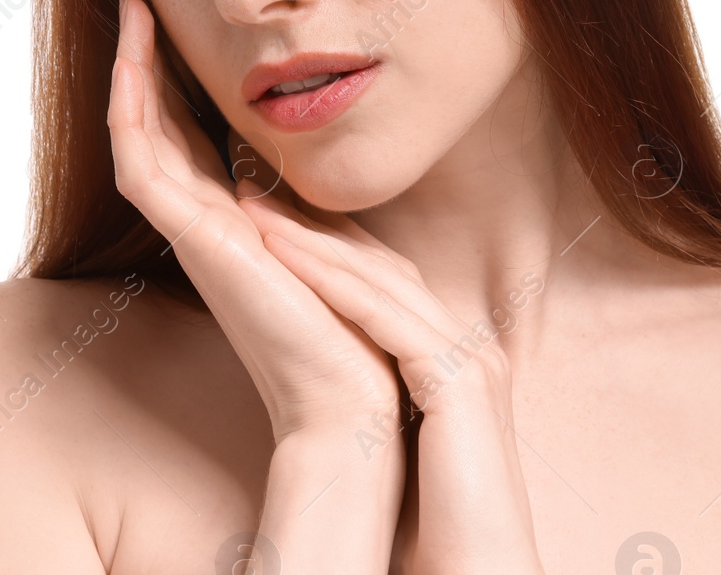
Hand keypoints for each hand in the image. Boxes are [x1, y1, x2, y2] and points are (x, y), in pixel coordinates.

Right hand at [107, 0, 404, 443]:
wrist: (354, 397)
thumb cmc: (356, 325)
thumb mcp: (338, 239)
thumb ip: (315, 200)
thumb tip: (319, 158)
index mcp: (233, 220)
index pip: (189, 132)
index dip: (177, 74)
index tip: (178, 13)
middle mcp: (202, 221)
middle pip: (154, 123)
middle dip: (143, 57)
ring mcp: (191, 230)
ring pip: (137, 133)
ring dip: (130, 67)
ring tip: (132, 4)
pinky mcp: (193, 240)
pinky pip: (141, 162)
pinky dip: (131, 107)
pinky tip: (134, 59)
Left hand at [239, 195, 548, 573]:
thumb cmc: (436, 528)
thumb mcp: (398, 443)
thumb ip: (374, 402)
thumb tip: (317, 384)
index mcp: (454, 356)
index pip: (385, 279)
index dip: (323, 244)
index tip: (265, 216)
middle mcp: (468, 345)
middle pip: (384, 265)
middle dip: (314, 226)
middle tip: (250, 191)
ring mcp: (471, 359)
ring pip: (382, 280)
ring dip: (313, 242)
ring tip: (251, 213)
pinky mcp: (461, 381)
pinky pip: (390, 319)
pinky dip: (335, 284)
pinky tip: (283, 257)